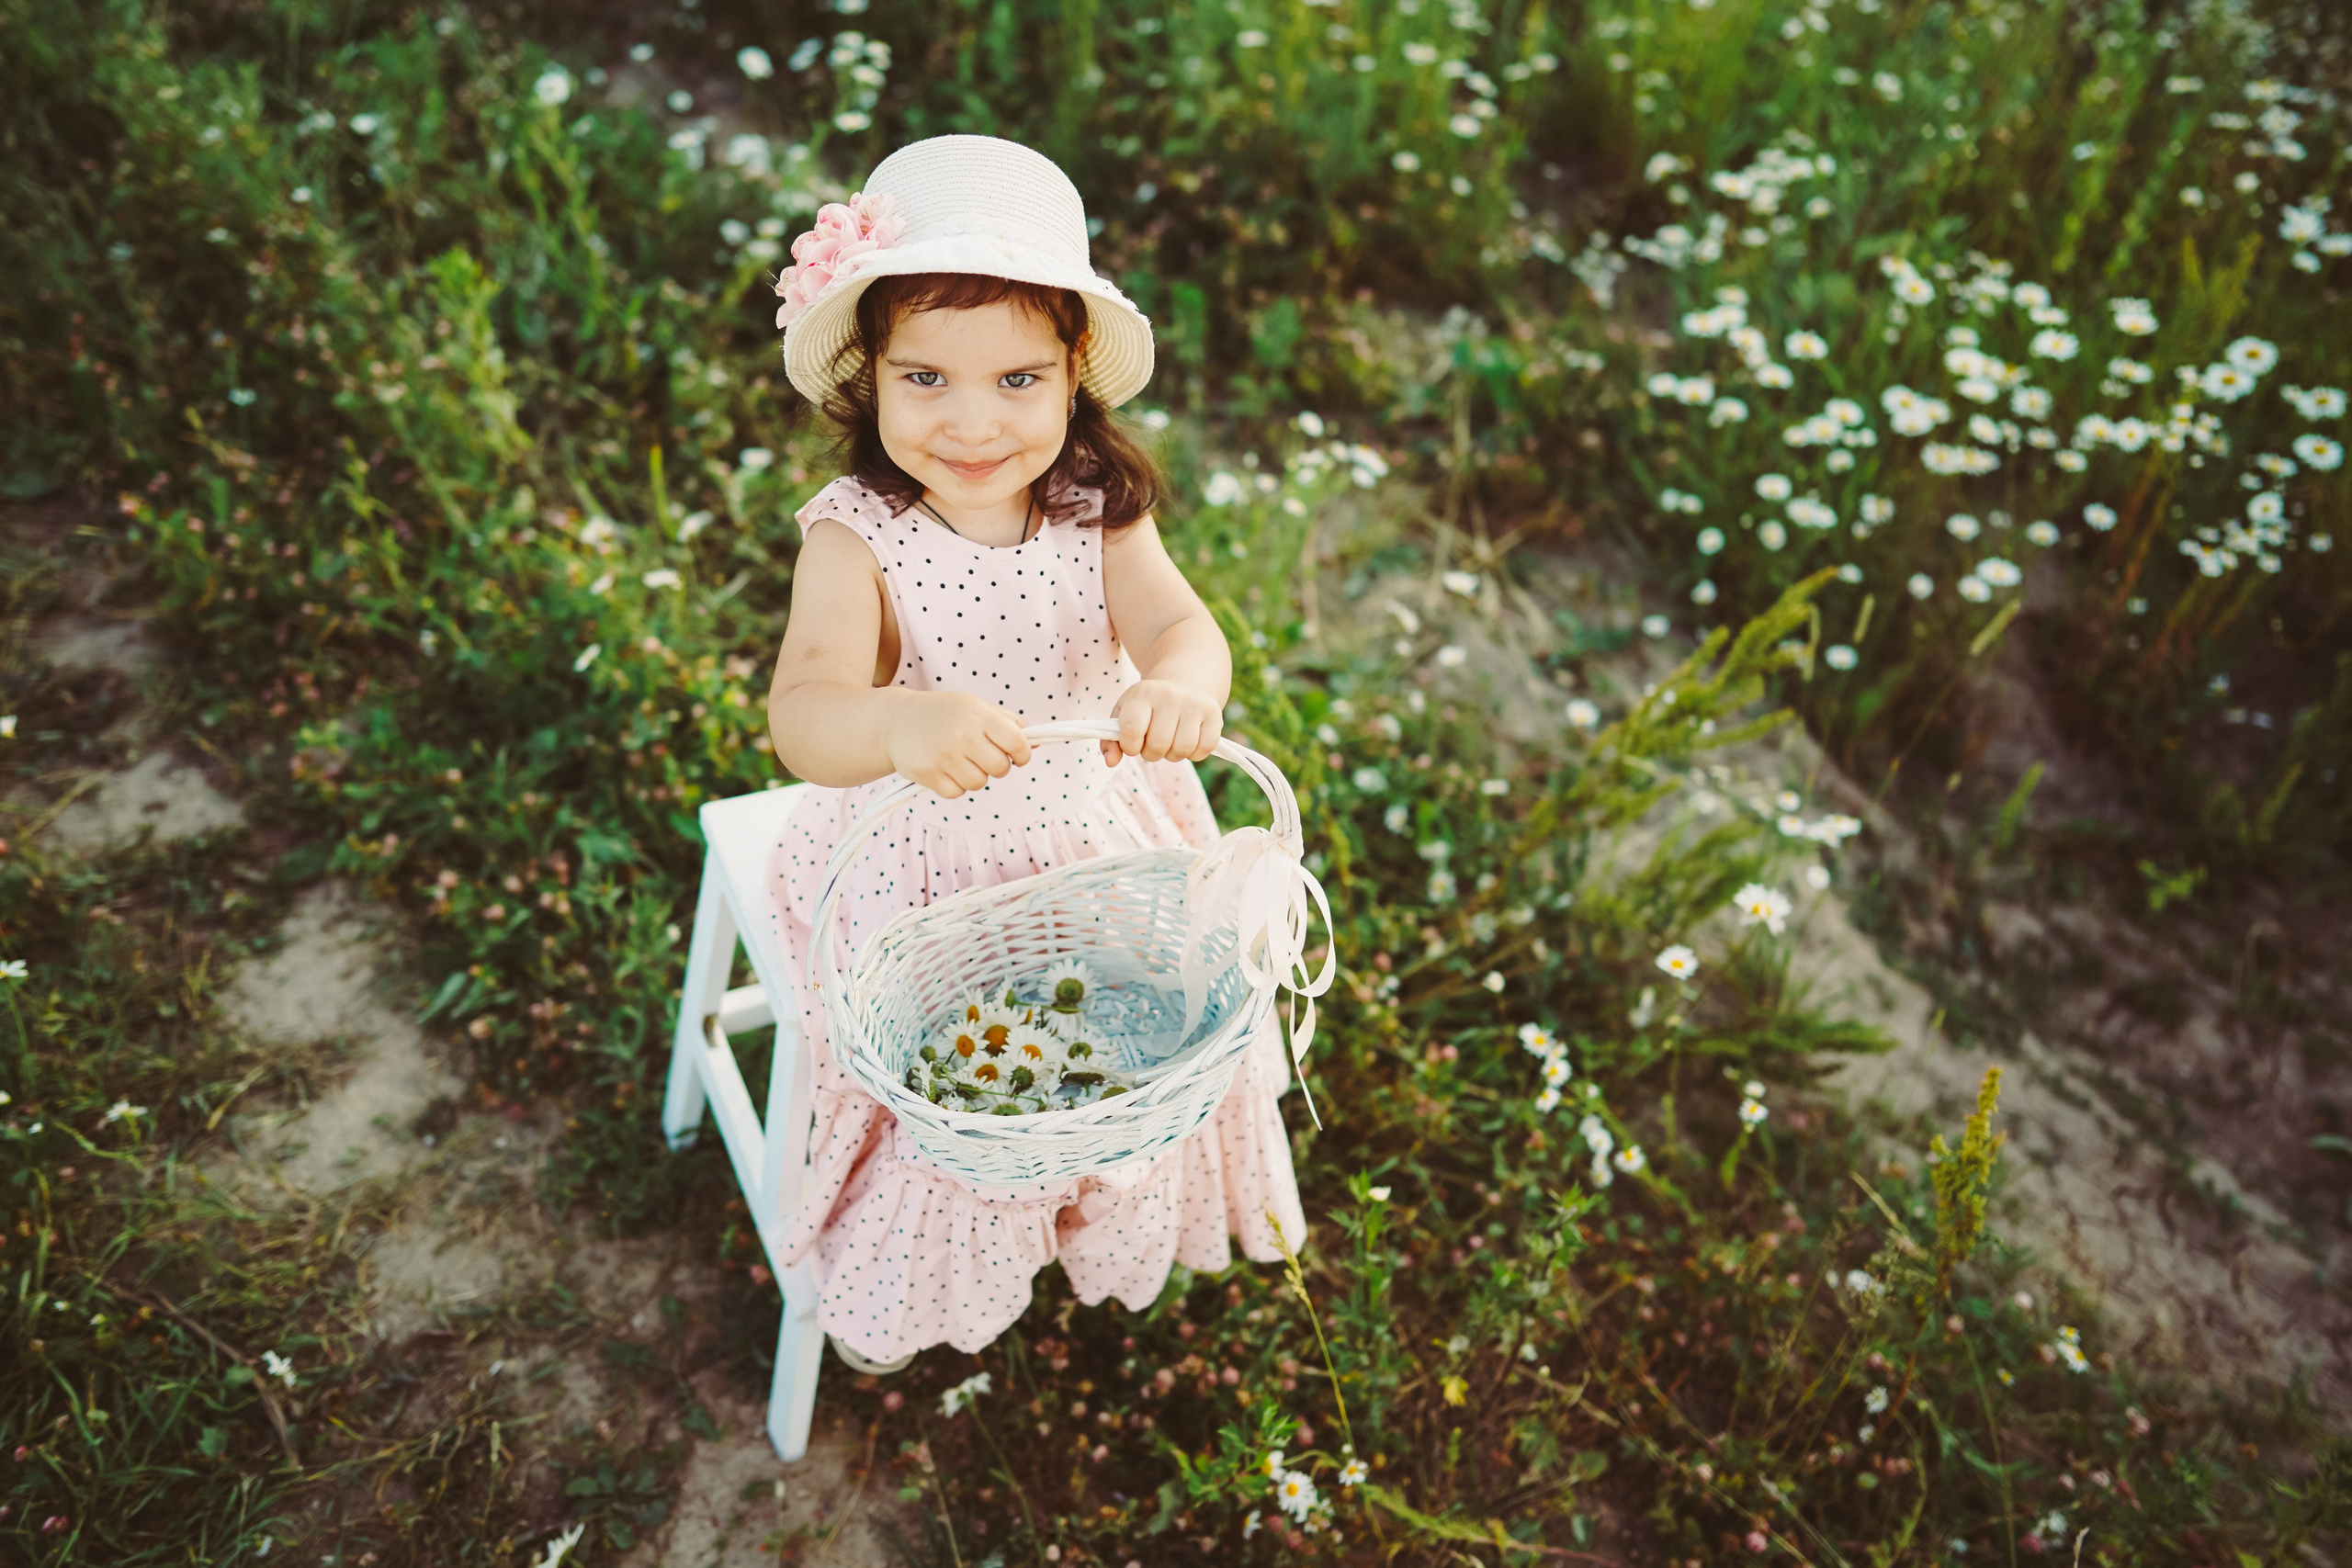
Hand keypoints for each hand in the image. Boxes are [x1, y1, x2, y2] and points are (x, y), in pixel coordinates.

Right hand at [885, 692, 1032, 798]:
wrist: (897, 720)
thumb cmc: (945, 714)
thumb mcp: (976, 707)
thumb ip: (1008, 722)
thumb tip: (1038, 743)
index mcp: (979, 715)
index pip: (1017, 741)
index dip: (1023, 753)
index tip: (1017, 755)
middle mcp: (962, 734)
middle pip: (1001, 768)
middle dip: (997, 767)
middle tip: (983, 757)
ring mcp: (943, 755)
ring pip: (979, 783)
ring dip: (974, 776)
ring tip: (959, 760)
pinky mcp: (927, 774)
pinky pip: (957, 793)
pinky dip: (954, 786)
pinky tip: (944, 769)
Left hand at [1104, 679, 1222, 766]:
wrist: (1183, 684)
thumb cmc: (1148, 708)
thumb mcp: (1124, 716)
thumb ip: (1112, 741)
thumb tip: (1111, 763)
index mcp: (1141, 694)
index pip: (1131, 731)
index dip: (1131, 746)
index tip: (1134, 743)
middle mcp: (1168, 695)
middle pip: (1158, 745)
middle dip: (1152, 753)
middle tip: (1153, 744)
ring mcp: (1193, 703)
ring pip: (1182, 749)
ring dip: (1173, 755)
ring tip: (1170, 743)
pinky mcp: (1214, 713)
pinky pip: (1205, 748)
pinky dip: (1195, 754)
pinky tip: (1189, 742)